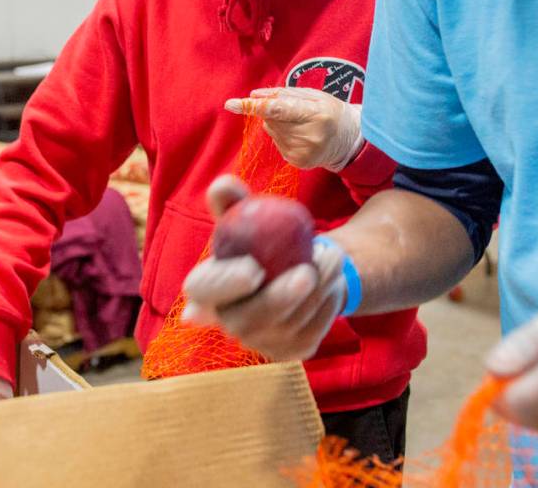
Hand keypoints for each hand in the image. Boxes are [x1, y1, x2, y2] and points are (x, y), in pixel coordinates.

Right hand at [181, 175, 347, 360]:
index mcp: (206, 288)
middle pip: (247, 320)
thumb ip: (233, 199)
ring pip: (287, 325)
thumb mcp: (249, 214)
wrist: (297, 267)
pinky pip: (311, 332)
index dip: (225, 284)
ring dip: (316, 291)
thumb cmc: (264, 239)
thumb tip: (223, 185)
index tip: (254, 268)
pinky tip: (334, 280)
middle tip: (307, 273)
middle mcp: (227, 321)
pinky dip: (327, 305)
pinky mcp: (289, 352)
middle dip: (279, 299)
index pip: (202, 291)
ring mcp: (258, 342)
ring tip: (335, 256)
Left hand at [225, 87, 362, 171]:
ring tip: (300, 124)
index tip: (231, 104)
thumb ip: (282, 93)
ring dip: (279, 125)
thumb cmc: (329, 111)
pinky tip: (300, 136)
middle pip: (271, 120)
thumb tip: (253, 96)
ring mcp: (303, 153)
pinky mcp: (298, 162)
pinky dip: (283, 136)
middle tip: (294, 111)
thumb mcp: (312, 95)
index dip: (253, 107)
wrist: (347, 140)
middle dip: (273, 112)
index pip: (277, 110)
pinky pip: (277, 143)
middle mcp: (309, 137)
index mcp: (316, 114)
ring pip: (272, 131)